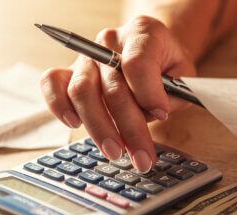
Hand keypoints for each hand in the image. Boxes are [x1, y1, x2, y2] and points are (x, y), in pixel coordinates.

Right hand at [40, 16, 195, 171]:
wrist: (149, 47)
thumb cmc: (167, 64)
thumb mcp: (184, 74)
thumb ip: (175, 92)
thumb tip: (155, 112)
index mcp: (143, 34)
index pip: (137, 64)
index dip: (149, 93)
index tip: (163, 114)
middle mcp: (110, 42)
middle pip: (112, 87)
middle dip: (129, 129)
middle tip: (142, 159)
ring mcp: (87, 56)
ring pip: (82, 92)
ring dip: (99, 129)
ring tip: (116, 153)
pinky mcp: (70, 71)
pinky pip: (52, 84)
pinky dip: (59, 105)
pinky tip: (75, 124)